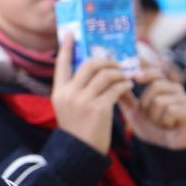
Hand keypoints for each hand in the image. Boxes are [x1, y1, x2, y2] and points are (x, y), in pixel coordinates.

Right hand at [52, 33, 132, 154]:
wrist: (80, 152)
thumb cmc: (77, 128)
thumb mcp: (67, 106)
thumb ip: (75, 89)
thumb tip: (92, 69)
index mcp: (59, 92)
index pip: (61, 63)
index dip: (66, 47)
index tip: (71, 33)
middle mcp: (69, 94)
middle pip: (88, 65)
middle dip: (105, 61)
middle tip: (114, 63)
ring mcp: (83, 101)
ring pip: (105, 75)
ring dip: (118, 73)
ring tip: (124, 77)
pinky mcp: (99, 109)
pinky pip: (115, 89)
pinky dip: (123, 85)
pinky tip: (127, 87)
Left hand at [118, 65, 185, 150]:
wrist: (164, 146)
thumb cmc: (151, 126)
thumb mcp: (133, 111)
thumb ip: (125, 97)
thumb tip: (112, 81)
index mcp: (163, 86)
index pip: (155, 72)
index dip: (146, 71)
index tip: (135, 76)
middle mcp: (176, 90)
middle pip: (156, 86)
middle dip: (146, 103)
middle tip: (149, 115)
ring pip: (161, 100)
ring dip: (155, 115)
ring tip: (160, 122)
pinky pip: (171, 110)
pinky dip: (165, 121)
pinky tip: (168, 125)